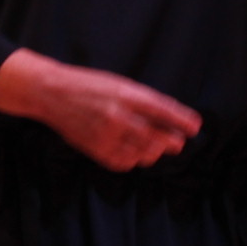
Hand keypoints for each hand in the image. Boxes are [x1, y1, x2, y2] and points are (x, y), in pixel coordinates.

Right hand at [0, 55, 200, 172]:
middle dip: (170, 141)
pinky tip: (134, 154)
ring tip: (156, 148)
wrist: (51, 93)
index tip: (195, 127)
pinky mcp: (95, 148)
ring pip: (141, 152)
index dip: (181, 120)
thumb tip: (169, 118)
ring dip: (152, 152)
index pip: (162, 109)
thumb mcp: (118, 84)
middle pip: (155, 136)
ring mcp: (106, 134)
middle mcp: (118, 114)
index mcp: (126, 93)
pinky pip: (122, 162)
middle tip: (177, 143)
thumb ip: (142, 100)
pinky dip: (132, 160)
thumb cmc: (89, 85)